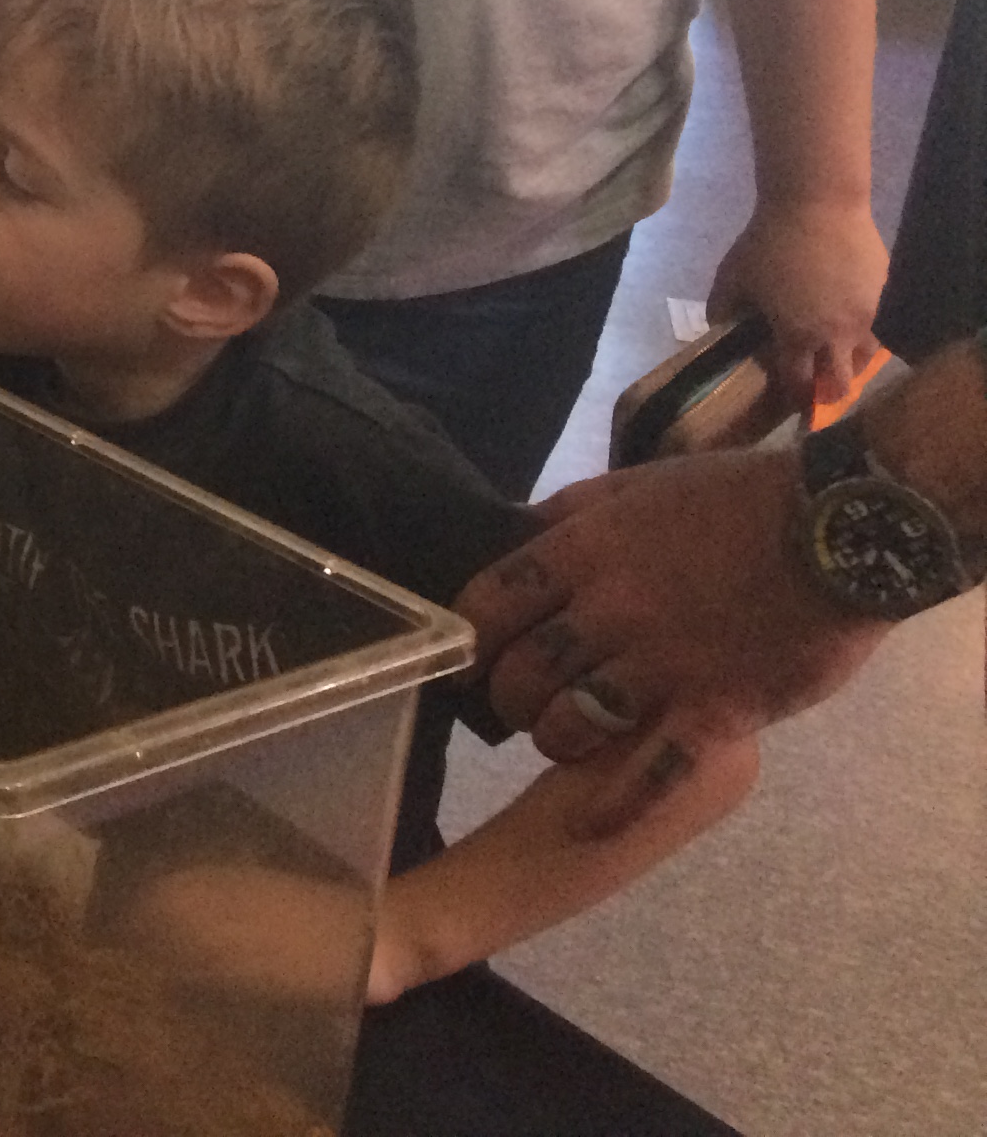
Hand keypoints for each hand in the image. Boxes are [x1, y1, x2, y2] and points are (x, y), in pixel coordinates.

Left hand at [458, 446, 889, 832]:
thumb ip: (571, 514)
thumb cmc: (737, 498)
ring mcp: (662, 666)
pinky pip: (654, 772)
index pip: (488, 605)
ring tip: (561, 739)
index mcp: (583, 554)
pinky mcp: (716, 712)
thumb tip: (512, 529)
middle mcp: (609, 612)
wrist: (844, 530)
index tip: (466, 658)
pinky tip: (592, 825)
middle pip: (521, 675)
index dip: (468, 640)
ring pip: (570, 725)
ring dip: (555, 739)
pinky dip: (617, 805)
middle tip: (516, 705)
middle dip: (508, 698)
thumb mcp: (637, 485)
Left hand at [704, 196, 885, 411]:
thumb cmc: (768, 242)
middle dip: (827, 393)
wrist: (818, 203)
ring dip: (850, 365)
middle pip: (840, 382)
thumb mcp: (732, 277)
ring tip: (839, 363)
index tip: (788, 403)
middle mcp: (837, 333)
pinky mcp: (881, 291)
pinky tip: (846, 318)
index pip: (797, 382)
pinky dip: (860, 329)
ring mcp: (865, 314)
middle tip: (817, 395)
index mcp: (798, 335)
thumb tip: (717, 329)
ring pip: (865, 356)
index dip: (791, 395)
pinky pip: (873, 321)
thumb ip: (722, 310)